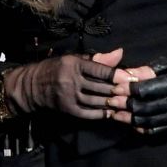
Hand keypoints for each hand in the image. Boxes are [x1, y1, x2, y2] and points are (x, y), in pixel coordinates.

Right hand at [3, 48, 130, 119]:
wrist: (33, 85)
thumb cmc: (58, 68)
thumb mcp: (75, 58)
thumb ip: (98, 59)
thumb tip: (120, 53)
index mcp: (74, 64)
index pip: (99, 70)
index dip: (116, 74)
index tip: (131, 78)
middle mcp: (71, 79)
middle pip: (100, 86)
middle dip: (118, 90)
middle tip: (133, 92)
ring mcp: (69, 96)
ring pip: (95, 100)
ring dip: (111, 102)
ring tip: (125, 102)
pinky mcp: (67, 109)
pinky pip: (87, 113)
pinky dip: (100, 113)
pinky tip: (110, 112)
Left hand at [122, 54, 166, 133]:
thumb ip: (149, 69)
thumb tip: (127, 74)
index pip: (148, 89)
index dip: (129, 89)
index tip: (114, 88)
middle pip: (147, 107)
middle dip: (126, 105)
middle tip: (110, 101)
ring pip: (151, 120)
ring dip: (130, 118)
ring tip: (115, 114)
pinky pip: (159, 130)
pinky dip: (144, 128)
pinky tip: (132, 125)